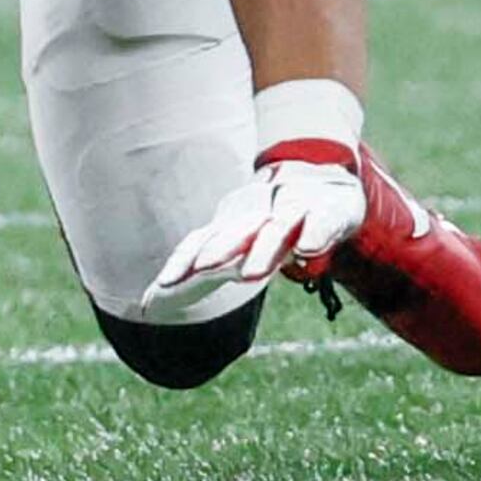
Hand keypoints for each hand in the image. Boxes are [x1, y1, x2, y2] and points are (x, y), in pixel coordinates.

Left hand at [151, 147, 368, 313]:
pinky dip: (314, 235)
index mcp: (232, 226)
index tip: (161, 286)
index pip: (202, 242)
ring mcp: (292, 212)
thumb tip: (153, 301)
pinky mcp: (326, 213)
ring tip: (251, 274)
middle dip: (218, 251)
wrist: (323, 179)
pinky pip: (319, 224)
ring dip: (263, 250)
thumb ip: (211, 268)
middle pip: (234, 234)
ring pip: (275, 230)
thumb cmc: (274, 220)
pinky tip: (308, 249)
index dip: (183, 262)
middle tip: (202, 269)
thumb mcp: (242, 242)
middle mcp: (257, 217)